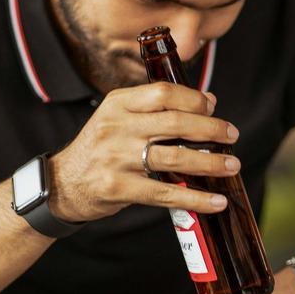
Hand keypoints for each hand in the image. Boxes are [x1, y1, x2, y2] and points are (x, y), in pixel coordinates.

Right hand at [48, 82, 240, 221]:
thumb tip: (209, 101)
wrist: (62, 184)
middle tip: (232, 135)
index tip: (213, 108)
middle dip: (210, 129)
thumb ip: (158, 109)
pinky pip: (165, 193)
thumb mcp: (120, 118)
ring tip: (232, 165)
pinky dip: (195, 198)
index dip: (193, 99)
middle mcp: (116, 127)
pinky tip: (216, 201)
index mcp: (118, 104)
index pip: (163, 92)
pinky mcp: (118, 187)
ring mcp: (116, 158)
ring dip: (210, 162)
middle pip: (174, 123)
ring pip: (174, 156)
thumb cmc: (100, 149)